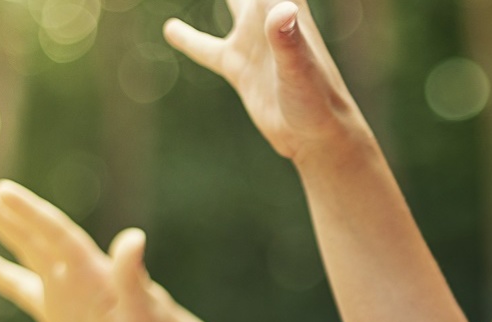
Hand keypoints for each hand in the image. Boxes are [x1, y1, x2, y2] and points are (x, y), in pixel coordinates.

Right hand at [0, 177, 218, 321]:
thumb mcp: (146, 311)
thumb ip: (133, 277)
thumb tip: (135, 237)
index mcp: (92, 270)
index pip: (57, 235)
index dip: (31, 214)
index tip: (3, 191)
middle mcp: (74, 274)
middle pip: (34, 235)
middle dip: (3, 212)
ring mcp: (64, 290)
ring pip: (24, 250)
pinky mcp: (58, 313)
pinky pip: (21, 288)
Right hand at [165, 0, 364, 163]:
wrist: (320, 139)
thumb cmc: (318, 103)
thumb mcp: (301, 70)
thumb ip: (289, 40)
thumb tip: (281, 9)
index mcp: (283, 5)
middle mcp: (267, 14)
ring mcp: (253, 40)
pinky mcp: (240, 67)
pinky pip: (208, 48)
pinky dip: (189, 39)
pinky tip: (171, 29)